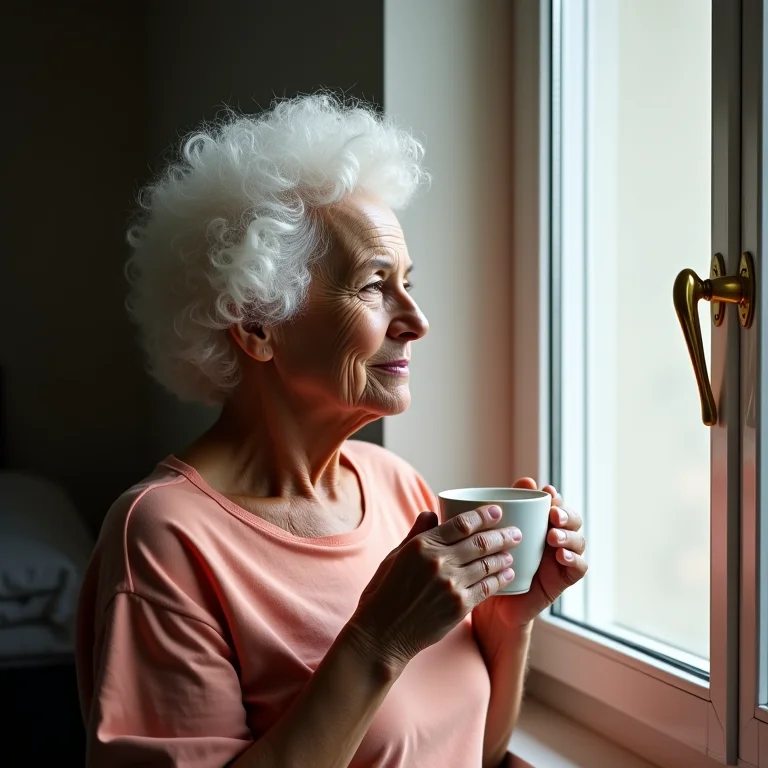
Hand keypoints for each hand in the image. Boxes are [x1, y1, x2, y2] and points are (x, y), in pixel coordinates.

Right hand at [348, 506, 523, 669]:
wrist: (383, 632)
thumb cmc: (385, 591)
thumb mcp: (395, 555)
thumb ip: (417, 533)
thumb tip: (432, 512)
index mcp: (421, 545)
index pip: (460, 524)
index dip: (483, 515)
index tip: (497, 511)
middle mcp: (438, 561)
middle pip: (480, 542)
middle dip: (502, 535)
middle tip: (515, 532)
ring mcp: (450, 584)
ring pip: (487, 564)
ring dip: (503, 556)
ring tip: (512, 552)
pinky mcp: (459, 606)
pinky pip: (487, 588)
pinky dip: (500, 579)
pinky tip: (508, 575)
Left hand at [472, 479, 587, 640]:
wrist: (492, 605)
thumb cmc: (488, 566)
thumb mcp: (485, 540)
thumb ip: (488, 517)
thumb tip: (474, 498)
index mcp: (536, 523)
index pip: (553, 503)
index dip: (554, 496)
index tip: (546, 491)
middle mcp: (551, 538)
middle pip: (571, 519)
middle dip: (566, 513)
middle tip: (553, 515)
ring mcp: (559, 558)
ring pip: (578, 540)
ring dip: (569, 535)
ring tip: (553, 536)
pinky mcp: (561, 579)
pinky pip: (578, 568)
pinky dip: (574, 560)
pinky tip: (561, 556)